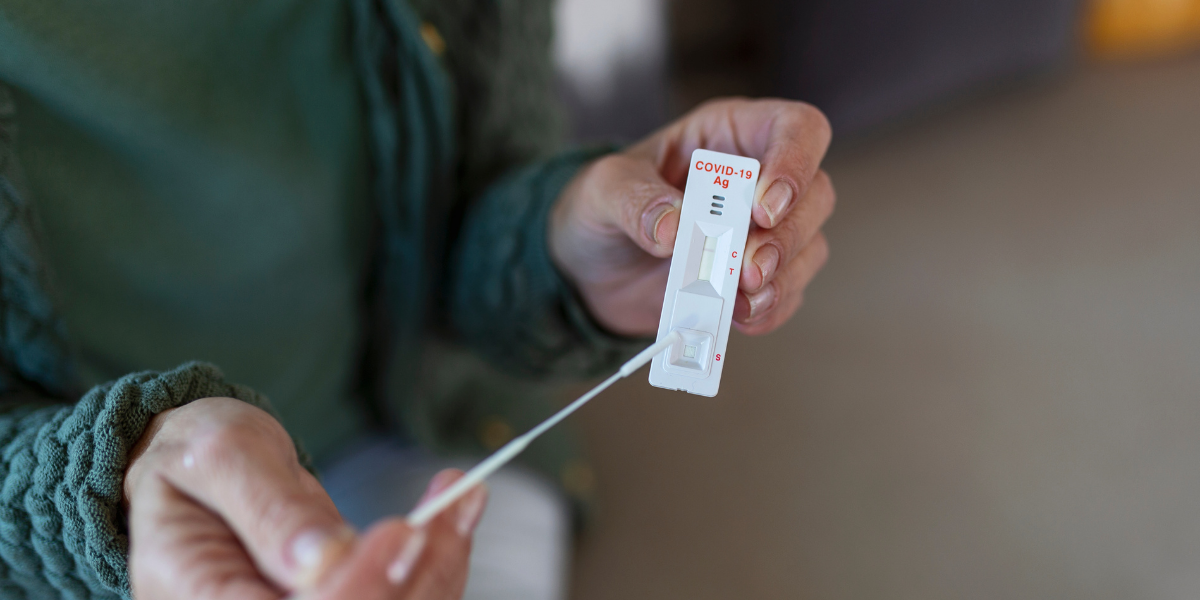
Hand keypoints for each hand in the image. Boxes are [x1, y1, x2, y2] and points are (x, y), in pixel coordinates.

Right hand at [124, 398, 487, 599]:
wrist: (195, 470)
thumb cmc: (194, 457)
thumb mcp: (218, 458)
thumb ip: (268, 509)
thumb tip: (321, 559)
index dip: (355, 589)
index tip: (400, 531)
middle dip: (415, 577)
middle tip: (454, 507)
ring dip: (438, 566)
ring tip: (463, 499)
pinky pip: (398, 598)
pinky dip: (435, 562)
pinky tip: (454, 516)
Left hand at [550, 98, 834, 336]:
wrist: (589, 269)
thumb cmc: (601, 207)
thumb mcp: (602, 189)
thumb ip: (635, 200)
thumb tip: (675, 229)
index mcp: (730, 135)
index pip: (796, 128)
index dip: (795, 162)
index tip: (762, 207)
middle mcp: (758, 178)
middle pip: (816, 194)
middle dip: (787, 236)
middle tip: (748, 269)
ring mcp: (764, 232)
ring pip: (810, 246)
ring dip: (784, 278)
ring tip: (741, 300)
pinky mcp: (757, 278)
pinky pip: (787, 293)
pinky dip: (770, 309)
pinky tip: (739, 318)